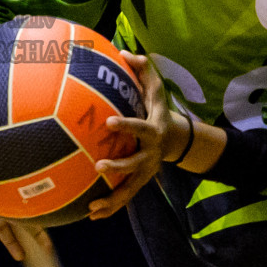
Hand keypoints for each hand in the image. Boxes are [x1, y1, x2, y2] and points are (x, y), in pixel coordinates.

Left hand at [86, 53, 176, 220]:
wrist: (176, 138)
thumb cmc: (158, 108)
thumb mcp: (156, 87)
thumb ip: (143, 69)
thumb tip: (124, 51)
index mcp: (153, 130)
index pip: (140, 127)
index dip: (127, 125)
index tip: (109, 122)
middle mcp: (150, 154)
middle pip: (136, 165)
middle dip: (119, 168)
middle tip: (98, 166)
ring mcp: (146, 172)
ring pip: (130, 190)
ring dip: (112, 199)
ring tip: (92, 207)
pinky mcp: (139, 183)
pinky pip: (124, 198)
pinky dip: (110, 208)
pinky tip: (90, 215)